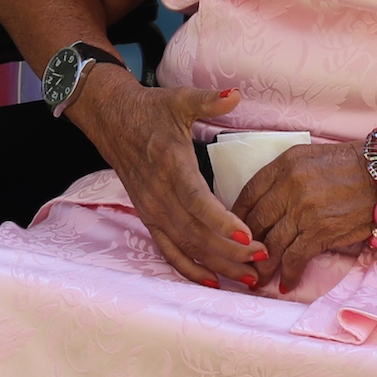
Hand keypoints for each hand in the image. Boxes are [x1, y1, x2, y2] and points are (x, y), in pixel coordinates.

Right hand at [67, 67, 267, 287]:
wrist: (113, 120)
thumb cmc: (152, 110)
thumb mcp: (181, 99)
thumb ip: (209, 100)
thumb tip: (236, 94)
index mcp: (171, 164)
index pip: (197, 201)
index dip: (222, 221)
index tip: (249, 236)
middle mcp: (159, 193)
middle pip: (196, 232)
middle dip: (231, 251)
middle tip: (264, 258)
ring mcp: (152, 210)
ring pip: (186, 247)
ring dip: (218, 265)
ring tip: (249, 277)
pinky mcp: (148, 218)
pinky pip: (169, 251)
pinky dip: (190, 270)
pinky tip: (214, 281)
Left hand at [233, 140, 376, 292]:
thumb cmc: (351, 165)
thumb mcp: (311, 158)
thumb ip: (287, 177)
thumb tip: (269, 203)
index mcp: (285, 163)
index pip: (249, 192)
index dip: (238, 217)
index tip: (235, 232)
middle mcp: (289, 185)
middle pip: (256, 221)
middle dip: (246, 245)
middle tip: (242, 261)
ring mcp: (303, 209)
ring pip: (271, 244)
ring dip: (263, 266)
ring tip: (259, 279)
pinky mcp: (319, 231)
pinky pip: (294, 258)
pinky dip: (287, 274)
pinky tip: (285, 284)